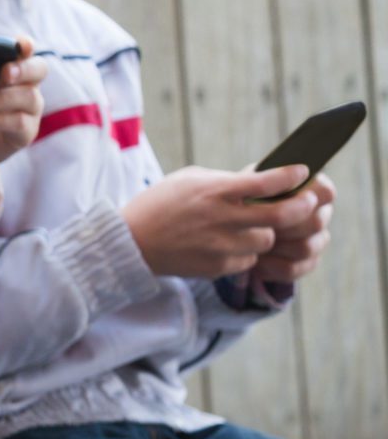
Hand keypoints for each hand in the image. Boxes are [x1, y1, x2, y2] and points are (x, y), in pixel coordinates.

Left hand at [0, 40, 46, 208]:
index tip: (19, 44)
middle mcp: (25, 85)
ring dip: (0, 99)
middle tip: (5, 72)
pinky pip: (19, 122)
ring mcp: (29, 109)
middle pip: (39, 69)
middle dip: (23, 68)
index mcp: (9, 67)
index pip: (25, 50)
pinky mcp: (25, 133)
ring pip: (29, 97)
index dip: (25, 45)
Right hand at [121, 165, 320, 278]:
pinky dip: (244, 251)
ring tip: (251, 227)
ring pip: (267, 241)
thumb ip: (226, 181)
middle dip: (301, 207)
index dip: (290, 177)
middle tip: (307, 202)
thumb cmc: (160, 203)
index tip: (302, 172)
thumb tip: (263, 180)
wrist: (130, 242)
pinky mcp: (218, 266)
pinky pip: (247, 259)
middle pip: (280, 216)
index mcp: (214, 191)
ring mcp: (220, 245)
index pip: (266, 182)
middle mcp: (221, 218)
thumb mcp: (189, 180)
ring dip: (266, 233)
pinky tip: (227, 244)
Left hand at [251, 174, 335, 284]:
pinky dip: (270, 265)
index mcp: (312, 188)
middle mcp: (321, 214)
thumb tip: (280, 179)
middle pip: (316, 222)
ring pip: (305, 247)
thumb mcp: (249, 182)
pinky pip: (292, 269)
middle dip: (284, 224)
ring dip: (276, 246)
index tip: (278, 199)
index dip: (305, 198)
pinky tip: (255, 259)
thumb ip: (267, 179)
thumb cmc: (243, 196)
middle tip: (258, 223)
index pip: (325, 192)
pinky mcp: (305, 263)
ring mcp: (316, 240)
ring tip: (251, 242)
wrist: (231, 224)